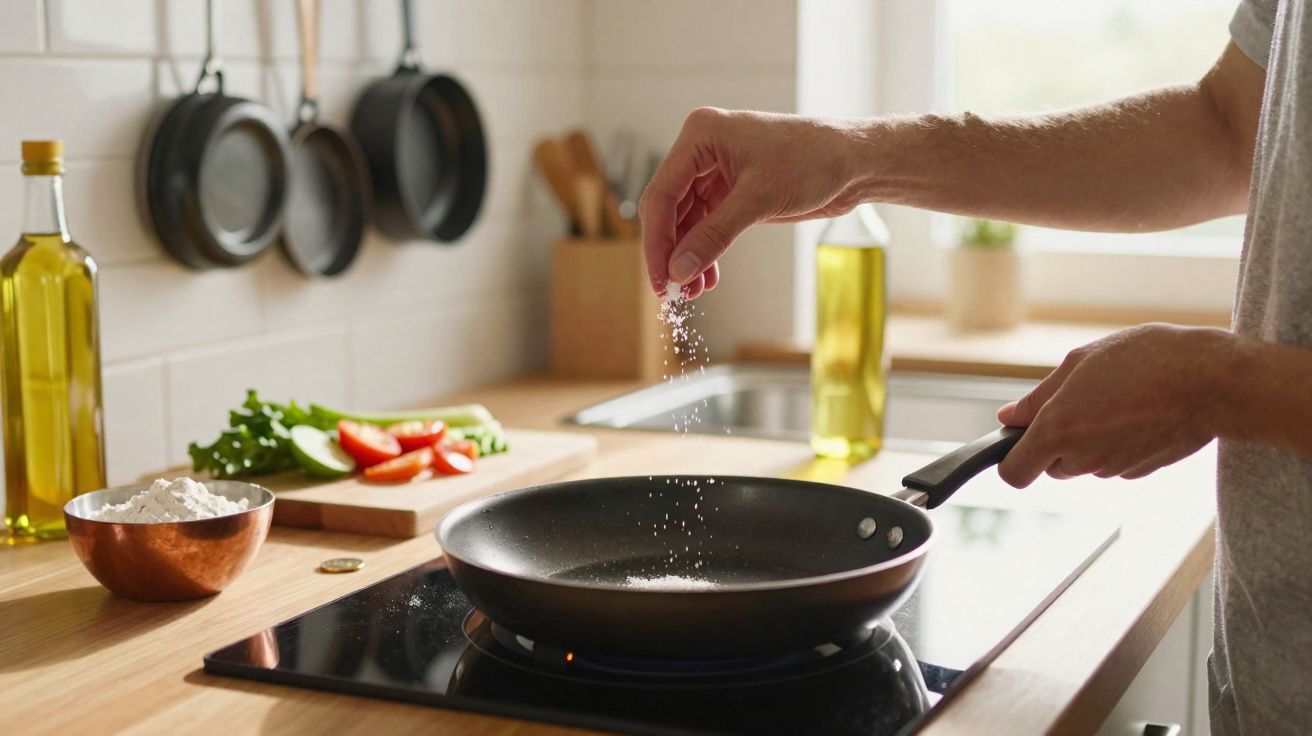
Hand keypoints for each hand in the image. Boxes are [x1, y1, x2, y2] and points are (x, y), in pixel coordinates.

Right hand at [639, 108, 869, 297]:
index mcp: (701, 135)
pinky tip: (707, 278)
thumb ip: (714, 236)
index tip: (660, 279)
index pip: (662, 193)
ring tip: (691, 292)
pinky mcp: (733, 192)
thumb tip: (678, 271)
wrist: (855, 162)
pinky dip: (706, 252)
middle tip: (670, 291)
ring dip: (688, 257)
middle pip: (669, 209)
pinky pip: (707, 226)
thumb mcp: (759, 200)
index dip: (657, 240)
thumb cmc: (814, 161)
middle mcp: (703, 151)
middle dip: (671, 252)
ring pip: (686, 222)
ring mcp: (716, 172)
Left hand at [996, 323, 1231, 486]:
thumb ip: (1037, 397)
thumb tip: (1009, 417)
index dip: (1011, 458)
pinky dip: (1118, 444)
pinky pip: (1114, 462)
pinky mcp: (1141, 471)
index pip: (1015, 472)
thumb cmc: (1146, 360)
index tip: (1020, 440)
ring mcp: (1113, 469)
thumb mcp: (1081, 362)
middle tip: (1081, 401)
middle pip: (1051, 466)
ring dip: (1089, 440)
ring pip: (1084, 464)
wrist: (1213, 381)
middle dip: (1056, 442)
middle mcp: (1082, 458)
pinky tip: (1138, 413)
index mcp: (1058, 430)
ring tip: (1117, 399)